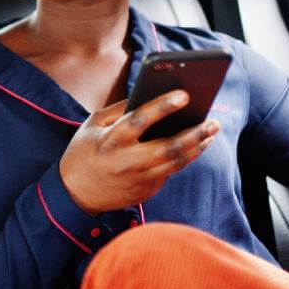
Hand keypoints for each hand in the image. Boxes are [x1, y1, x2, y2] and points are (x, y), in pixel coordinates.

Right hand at [58, 90, 219, 215]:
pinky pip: (169, 172)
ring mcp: (138, 180)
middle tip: (213, 120)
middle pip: (168, 147)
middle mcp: (127, 162)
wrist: (75, 194)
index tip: (184, 94)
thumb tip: (147, 95)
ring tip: (211, 131)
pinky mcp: (146, 191)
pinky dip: (185, 157)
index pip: (140, 120)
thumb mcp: (92, 125)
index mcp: (111, 140)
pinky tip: (196, 145)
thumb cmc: (84, 152)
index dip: (163, 106)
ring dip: (197, 146)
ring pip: (176, 162)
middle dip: (194, 133)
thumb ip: (118, 110)